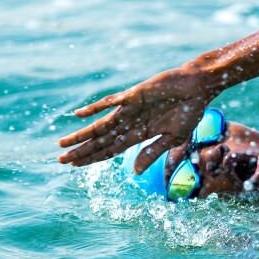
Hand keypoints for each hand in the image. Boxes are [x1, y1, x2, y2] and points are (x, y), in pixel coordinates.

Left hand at [57, 68, 211, 172]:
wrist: (197, 87)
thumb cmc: (189, 112)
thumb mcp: (173, 138)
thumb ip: (153, 152)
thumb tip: (134, 172)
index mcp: (139, 134)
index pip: (110, 150)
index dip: (93, 159)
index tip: (75, 166)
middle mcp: (130, 123)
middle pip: (100, 141)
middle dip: (81, 151)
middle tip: (60, 160)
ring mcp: (130, 109)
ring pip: (100, 125)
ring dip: (82, 135)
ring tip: (62, 144)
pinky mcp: (133, 95)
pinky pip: (111, 102)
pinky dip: (95, 108)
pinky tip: (79, 114)